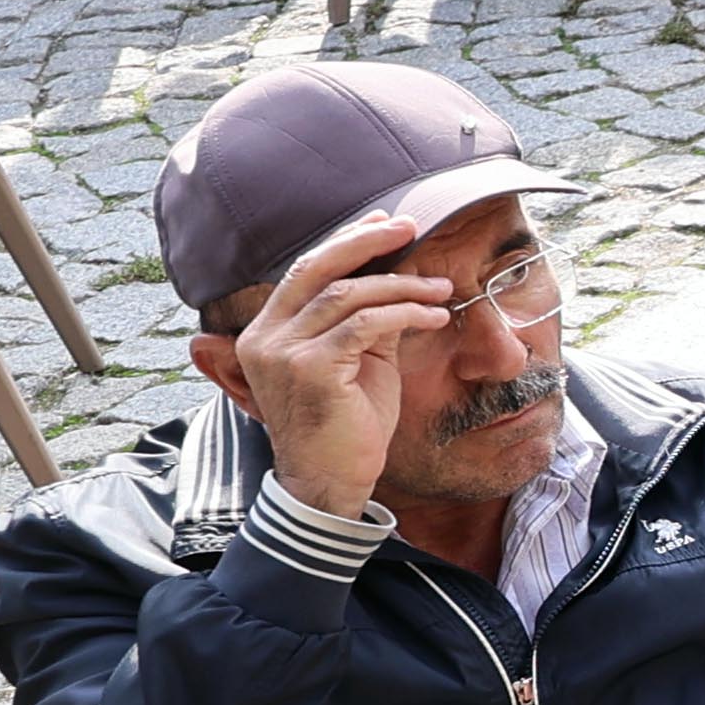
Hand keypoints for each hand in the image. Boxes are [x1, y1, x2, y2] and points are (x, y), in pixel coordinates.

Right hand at [223, 211, 450, 517]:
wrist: (331, 482)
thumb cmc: (347, 424)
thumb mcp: (357, 361)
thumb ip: (366, 319)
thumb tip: (399, 277)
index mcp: (266, 331)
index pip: (305, 271)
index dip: (346, 242)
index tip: (385, 223)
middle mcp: (264, 337)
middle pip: (316, 268)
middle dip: (367, 242)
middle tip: (411, 226)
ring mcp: (281, 352)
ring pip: (346, 295)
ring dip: (401, 285)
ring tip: (440, 289)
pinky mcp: (310, 369)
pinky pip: (366, 325)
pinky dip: (406, 313)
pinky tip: (435, 316)